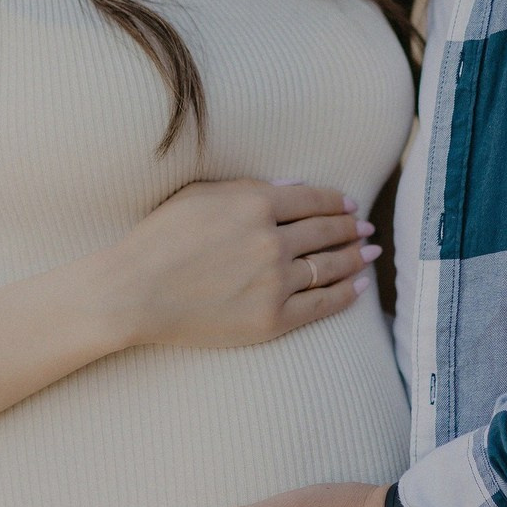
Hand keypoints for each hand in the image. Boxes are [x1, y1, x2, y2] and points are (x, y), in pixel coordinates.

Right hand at [114, 180, 377, 348]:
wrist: (135, 292)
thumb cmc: (160, 237)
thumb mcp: (201, 194)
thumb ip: (249, 187)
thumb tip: (294, 188)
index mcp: (256, 203)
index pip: (313, 199)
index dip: (336, 201)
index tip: (348, 204)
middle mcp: (272, 241)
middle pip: (327, 231)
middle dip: (351, 227)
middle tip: (365, 226)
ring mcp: (275, 282)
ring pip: (329, 266)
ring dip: (356, 257)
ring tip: (370, 252)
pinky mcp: (272, 319)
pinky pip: (321, 304)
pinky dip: (345, 293)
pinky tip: (359, 286)